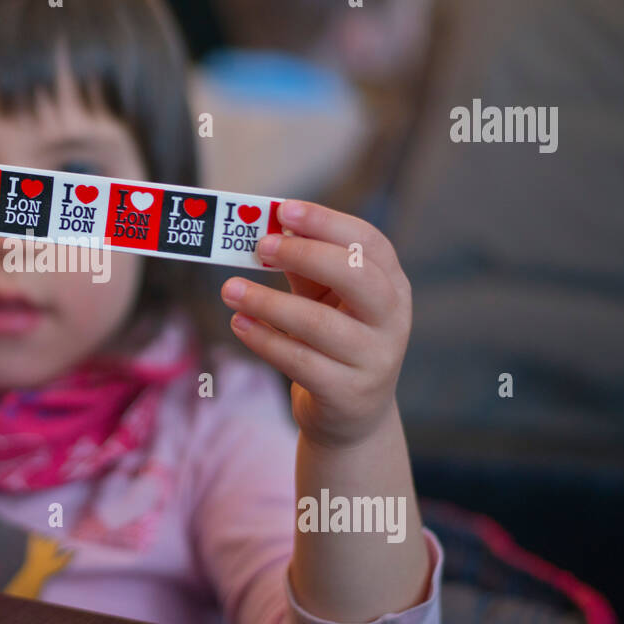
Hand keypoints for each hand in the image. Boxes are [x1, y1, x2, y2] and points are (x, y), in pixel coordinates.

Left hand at [220, 200, 411, 449]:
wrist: (352, 414)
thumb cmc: (334, 339)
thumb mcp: (327, 299)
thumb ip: (303, 266)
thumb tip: (266, 228)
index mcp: (391, 284)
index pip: (368, 242)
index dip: (326, 222)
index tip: (283, 209)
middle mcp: (392, 319)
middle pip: (357, 276)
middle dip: (306, 255)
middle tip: (261, 246)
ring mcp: (374, 359)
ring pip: (320, 324)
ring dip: (268, 302)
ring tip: (230, 289)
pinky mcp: (347, 393)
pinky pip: (299, 361)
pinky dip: (264, 339)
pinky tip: (239, 323)